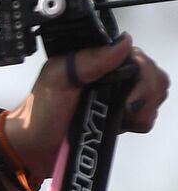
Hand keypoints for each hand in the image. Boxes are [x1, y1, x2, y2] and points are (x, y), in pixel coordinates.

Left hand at [4, 33, 169, 175]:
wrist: (36, 147)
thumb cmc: (39, 112)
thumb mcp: (57, 79)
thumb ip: (88, 60)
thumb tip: (122, 43)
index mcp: (93, 58)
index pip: (136, 56)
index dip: (142, 74)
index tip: (129, 96)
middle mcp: (109, 72)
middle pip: (152, 74)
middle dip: (145, 95)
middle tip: (125, 109)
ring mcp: (117, 93)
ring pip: (154, 94)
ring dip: (142, 110)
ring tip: (119, 117)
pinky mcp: (120, 114)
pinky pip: (147, 114)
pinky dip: (139, 121)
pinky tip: (120, 124)